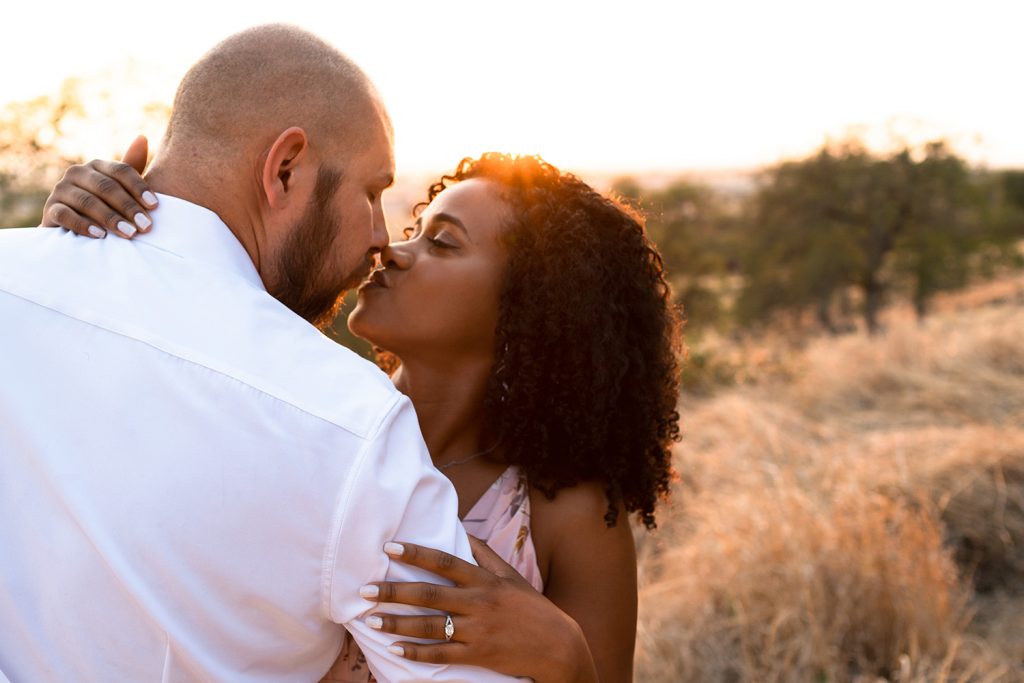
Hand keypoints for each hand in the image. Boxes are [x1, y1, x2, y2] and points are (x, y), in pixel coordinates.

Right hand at [40, 135, 155, 238]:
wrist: (74, 229)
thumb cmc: (105, 206)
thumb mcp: (119, 187)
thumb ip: (131, 167)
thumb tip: (142, 137)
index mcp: (97, 166)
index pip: (121, 171)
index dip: (139, 187)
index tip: (155, 206)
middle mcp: (77, 172)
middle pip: (106, 187)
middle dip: (128, 207)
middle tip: (145, 225)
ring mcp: (61, 189)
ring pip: (87, 201)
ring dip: (110, 218)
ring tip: (129, 233)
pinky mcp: (50, 208)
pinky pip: (66, 215)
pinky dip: (83, 225)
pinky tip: (100, 236)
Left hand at [361, 537, 598, 682]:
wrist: (558, 646)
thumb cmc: (532, 608)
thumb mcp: (511, 577)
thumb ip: (485, 555)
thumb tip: (462, 532)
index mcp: (485, 580)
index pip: (445, 561)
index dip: (416, 553)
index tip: (389, 547)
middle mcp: (479, 603)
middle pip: (430, 595)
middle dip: (394, 591)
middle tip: (365, 590)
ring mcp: (478, 631)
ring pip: (430, 627)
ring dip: (398, 623)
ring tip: (372, 619)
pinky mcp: (478, 655)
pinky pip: (441, 656)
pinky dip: (417, 653)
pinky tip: (395, 649)